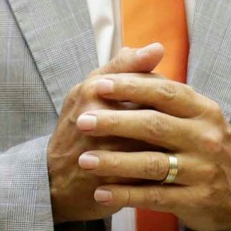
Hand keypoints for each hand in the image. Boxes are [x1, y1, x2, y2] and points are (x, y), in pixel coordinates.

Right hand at [47, 43, 166, 223]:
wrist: (54, 180)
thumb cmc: (77, 126)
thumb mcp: (91, 89)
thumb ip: (124, 66)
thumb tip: (158, 48)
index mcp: (94, 92)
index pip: (148, 84)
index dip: (164, 94)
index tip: (167, 102)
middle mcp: (98, 121)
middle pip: (155, 115)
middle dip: (170, 122)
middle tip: (175, 126)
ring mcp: (105, 154)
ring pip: (156, 146)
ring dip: (172, 147)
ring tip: (176, 146)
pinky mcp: (114, 183)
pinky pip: (150, 175)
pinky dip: (165, 171)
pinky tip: (170, 168)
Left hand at [74, 73, 230, 230]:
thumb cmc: (209, 146)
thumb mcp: (198, 115)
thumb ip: (165, 90)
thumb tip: (135, 52)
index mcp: (204, 111)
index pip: (164, 92)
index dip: (130, 87)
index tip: (98, 84)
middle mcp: (205, 138)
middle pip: (154, 126)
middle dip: (115, 122)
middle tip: (82, 121)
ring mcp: (201, 171)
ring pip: (151, 164)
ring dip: (114, 162)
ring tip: (84, 160)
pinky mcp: (195, 200)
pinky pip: (154, 196)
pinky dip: (126, 194)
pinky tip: (101, 193)